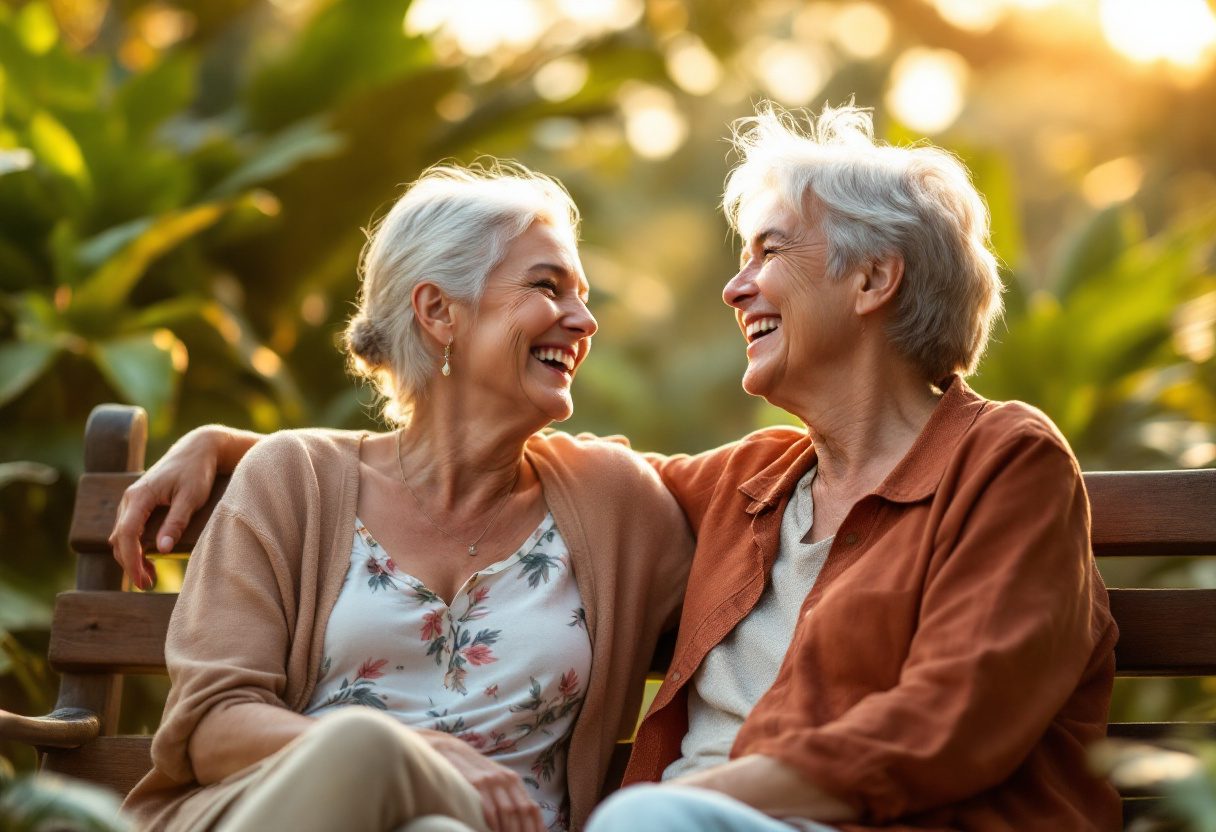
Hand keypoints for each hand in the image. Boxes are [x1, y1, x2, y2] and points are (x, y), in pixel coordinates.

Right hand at [108, 426, 223, 589]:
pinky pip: (129, 530)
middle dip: (130, 564)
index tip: (141, 579)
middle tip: (148, 585)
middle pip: (119, 539)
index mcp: (140, 496)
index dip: (131, 560)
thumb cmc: (196, 472)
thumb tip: (162, 549)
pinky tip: (150, 559)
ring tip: (150, 577)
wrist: (197, 449)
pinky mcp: (139, 504)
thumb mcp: (191, 497)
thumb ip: (176, 522)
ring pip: (122, 536)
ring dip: (131, 557)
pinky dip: (135, 547)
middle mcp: (130, 499)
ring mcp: (132, 501)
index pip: (126, 534)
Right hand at [422, 731, 544, 831]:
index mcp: (513, 780)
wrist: (448, 751)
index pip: (532, 809)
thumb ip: (508, 798)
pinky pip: (489, 809)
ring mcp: (491, 781)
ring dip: (510, 831)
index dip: (536, 828)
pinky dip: (494, 825)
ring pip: (508, 812)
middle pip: (522, 812)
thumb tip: (522, 823)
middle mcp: (506, 779)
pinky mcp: (476, 783)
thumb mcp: (494, 781)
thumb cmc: (472, 772)